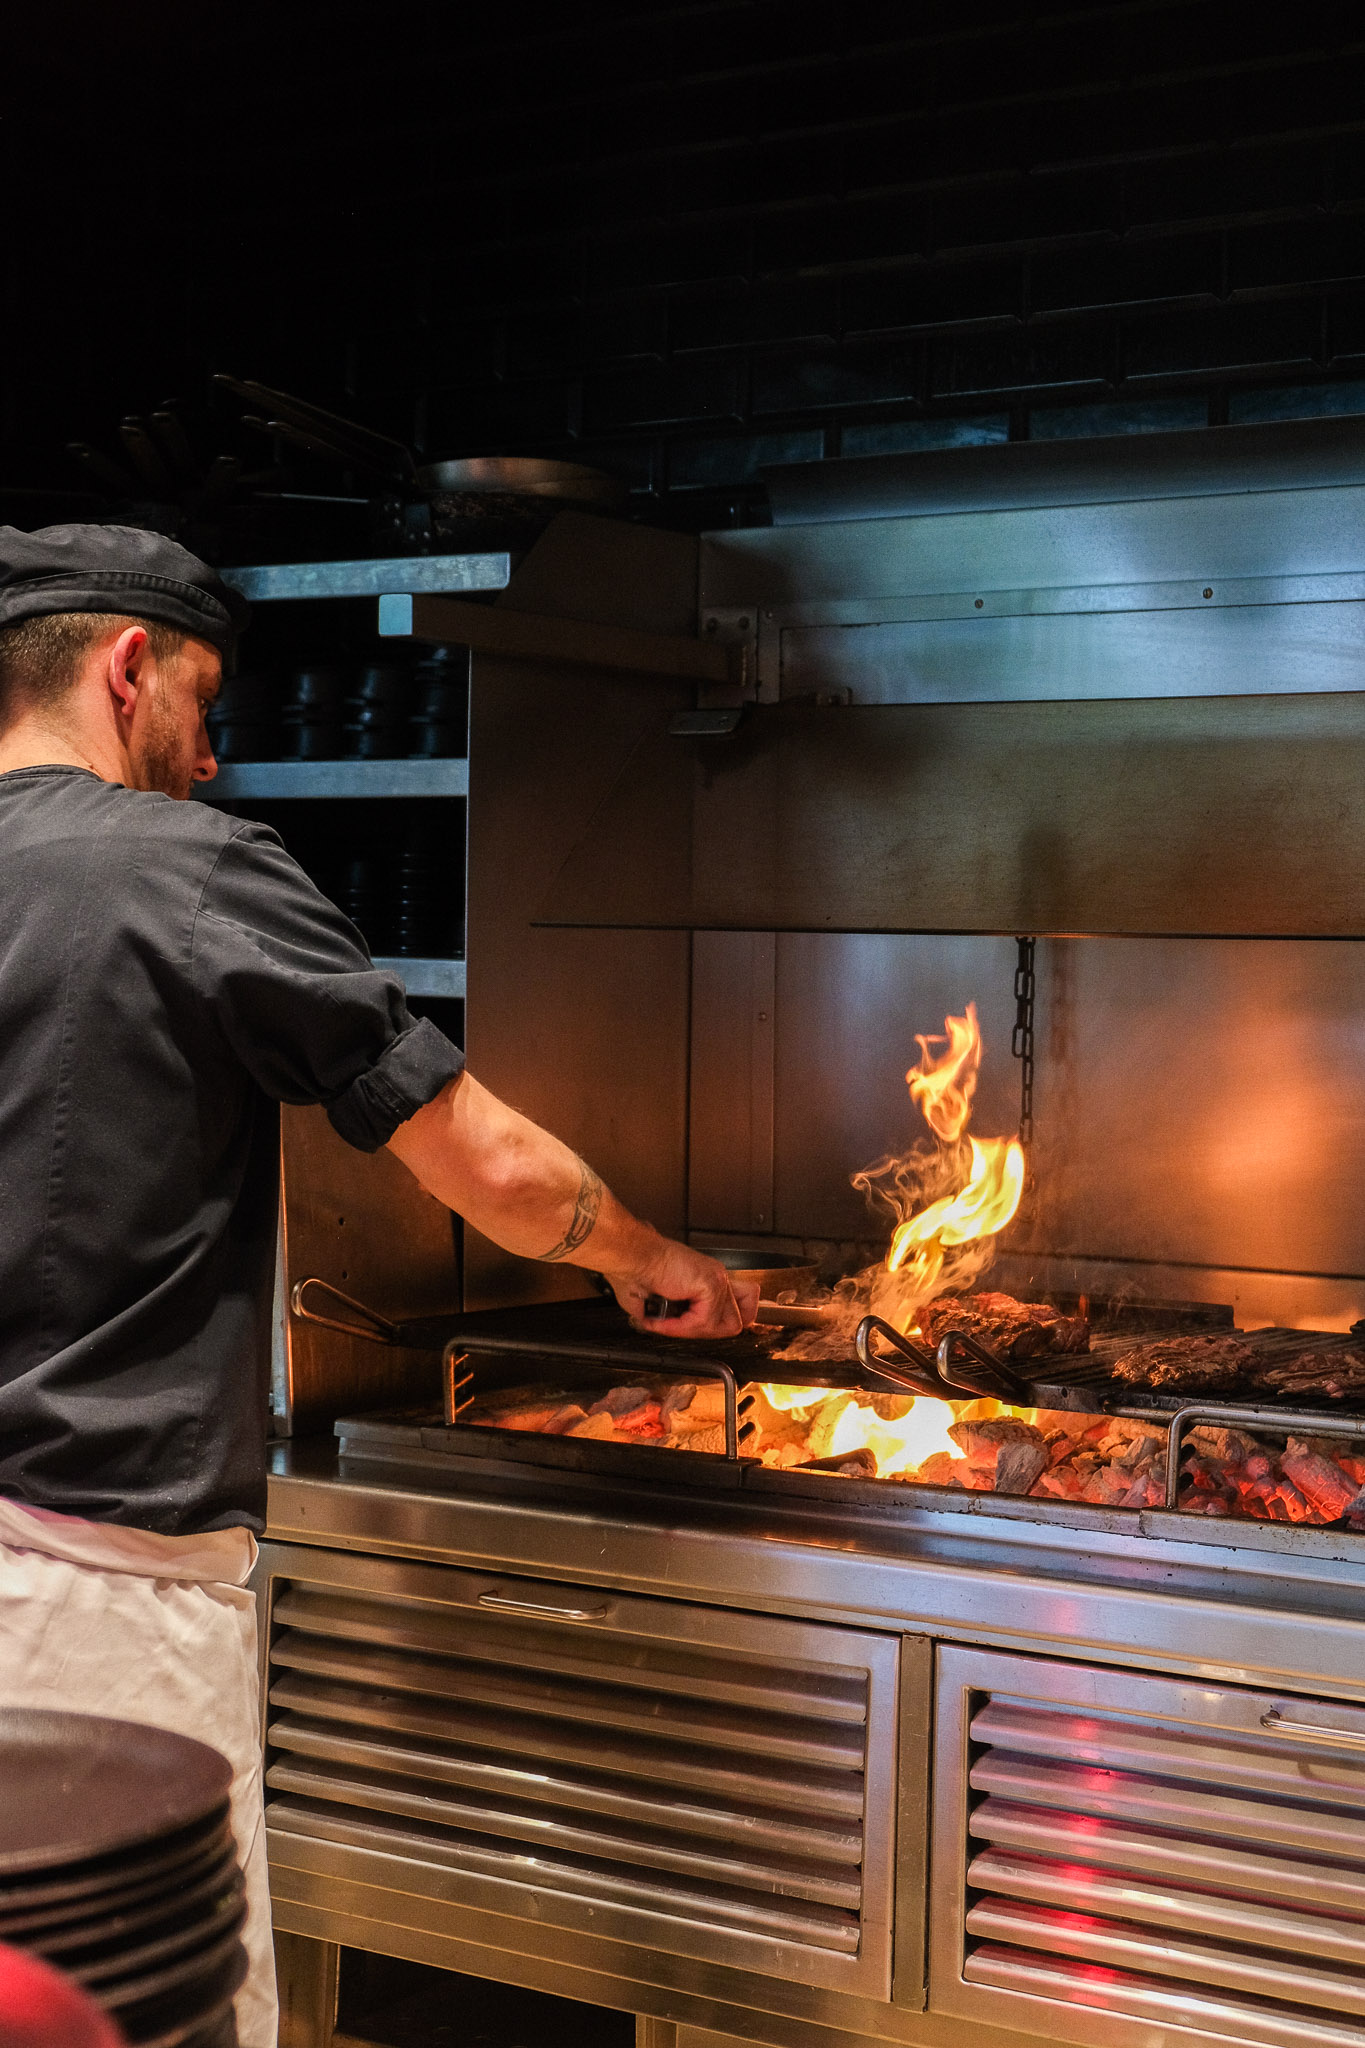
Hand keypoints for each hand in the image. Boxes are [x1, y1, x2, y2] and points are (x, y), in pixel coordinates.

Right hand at [603, 1235, 758, 1338]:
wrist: (631, 1257)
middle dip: (706, 1332)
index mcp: (708, 1278)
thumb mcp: (658, 1299)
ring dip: (692, 1331)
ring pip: (726, 1326)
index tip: (692, 1328)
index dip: (718, 1326)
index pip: (738, 1308)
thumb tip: (663, 1326)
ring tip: (669, 1323)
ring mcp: (718, 1279)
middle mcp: (718, 1276)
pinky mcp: (711, 1284)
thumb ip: (673, 1316)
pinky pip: (704, 1322)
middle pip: (736, 1321)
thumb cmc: (637, 1271)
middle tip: (678, 1327)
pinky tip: (664, 1319)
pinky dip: (681, 1327)